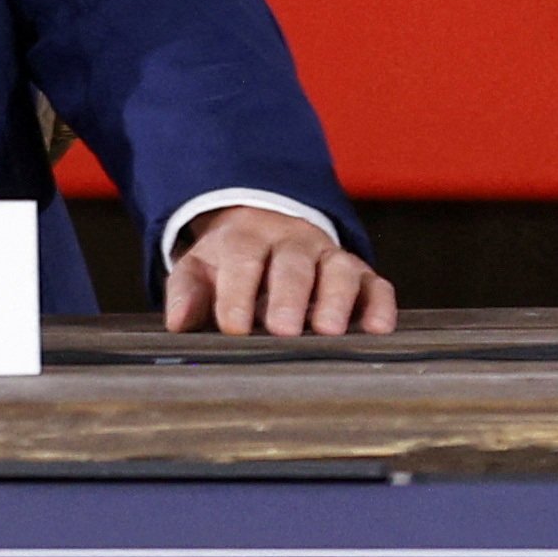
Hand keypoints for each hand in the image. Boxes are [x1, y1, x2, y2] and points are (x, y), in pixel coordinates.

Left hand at [164, 205, 395, 335]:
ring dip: (337, 300)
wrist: (267, 225)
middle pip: (292, 264)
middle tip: (283, 330)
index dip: (237, 293)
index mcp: (247, 239)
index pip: (242, 260)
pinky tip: (378, 328)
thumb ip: (186, 292)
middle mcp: (292, 243)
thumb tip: (177, 322)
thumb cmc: (231, 260)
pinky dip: (380, 304)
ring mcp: (329, 256)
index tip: (232, 326)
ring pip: (339, 270)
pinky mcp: (361, 273)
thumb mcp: (201, 268)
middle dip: (288, 297)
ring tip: (329, 331)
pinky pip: (376, 284)